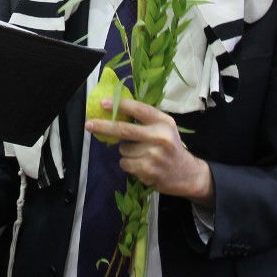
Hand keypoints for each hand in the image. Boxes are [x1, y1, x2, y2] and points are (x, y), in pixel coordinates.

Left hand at [86, 98, 213, 207]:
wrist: (187, 174)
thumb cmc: (170, 147)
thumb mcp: (165, 128)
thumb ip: (146, 120)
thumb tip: (115, 111)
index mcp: (164, 122)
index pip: (139, 109)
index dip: (120, 105)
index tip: (102, 102)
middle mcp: (160, 137)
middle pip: (124, 130)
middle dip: (103, 126)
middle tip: (89, 124)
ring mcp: (153, 155)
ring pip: (123, 150)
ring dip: (126, 152)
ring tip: (141, 155)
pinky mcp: (148, 170)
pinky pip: (125, 164)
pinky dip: (128, 165)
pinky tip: (142, 165)